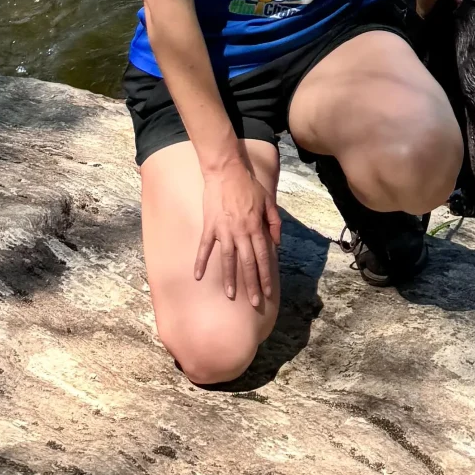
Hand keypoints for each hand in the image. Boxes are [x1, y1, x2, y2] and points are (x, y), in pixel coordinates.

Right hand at [196, 152, 279, 307]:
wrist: (226, 171)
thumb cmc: (248, 185)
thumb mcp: (268, 201)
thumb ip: (274, 222)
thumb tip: (276, 244)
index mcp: (256, 227)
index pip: (263, 257)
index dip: (266, 276)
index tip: (268, 292)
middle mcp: (241, 232)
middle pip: (248, 263)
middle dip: (252, 284)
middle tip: (255, 303)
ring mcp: (224, 230)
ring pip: (228, 259)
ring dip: (230, 278)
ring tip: (231, 296)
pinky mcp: (210, 226)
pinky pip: (205, 247)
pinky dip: (201, 261)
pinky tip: (198, 276)